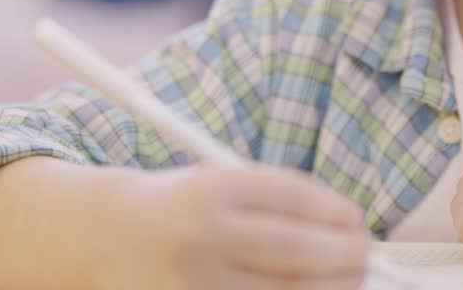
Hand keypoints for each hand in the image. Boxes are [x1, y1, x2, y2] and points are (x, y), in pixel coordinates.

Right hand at [98, 162, 372, 289]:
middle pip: (295, 250)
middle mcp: (200, 236)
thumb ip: (276, 202)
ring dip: (330, 288)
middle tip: (365, 255)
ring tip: (347, 281)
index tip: (354, 219)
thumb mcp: (216, 183)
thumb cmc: (173, 211)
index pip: (291, 196)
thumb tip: (347, 227)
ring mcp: (192, 284)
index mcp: (210, 189)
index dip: (334, 211)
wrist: (98, 238)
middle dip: (345, 255)